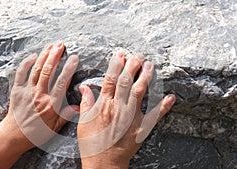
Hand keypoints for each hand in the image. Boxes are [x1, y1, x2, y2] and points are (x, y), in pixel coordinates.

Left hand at [6, 42, 79, 150]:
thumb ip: (66, 115)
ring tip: (51, 46)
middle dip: (55, 56)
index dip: (69, 68)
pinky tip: (33, 56)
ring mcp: (26, 92)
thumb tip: (79, 107)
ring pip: (36, 70)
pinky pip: (21, 74)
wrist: (14, 136)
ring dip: (44, 56)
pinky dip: (26, 64)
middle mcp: (39, 95)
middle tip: (61, 45)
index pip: (62, 82)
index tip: (74, 58)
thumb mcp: (54, 128)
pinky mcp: (17, 90)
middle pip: (48, 72)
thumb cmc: (36, 133)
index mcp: (50, 104)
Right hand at [77, 52, 175, 168]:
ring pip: (139, 93)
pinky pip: (154, 116)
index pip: (110, 80)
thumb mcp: (83, 122)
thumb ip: (85, 103)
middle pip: (126, 83)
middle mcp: (118, 108)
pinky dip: (163, 106)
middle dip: (132, 67)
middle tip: (138, 55)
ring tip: (150, 65)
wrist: (103, 163)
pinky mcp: (141, 128)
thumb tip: (84, 87)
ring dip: (145, 78)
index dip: (115, 66)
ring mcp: (131, 118)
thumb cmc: (91, 143)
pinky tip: (170, 97)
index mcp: (103, 105)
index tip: (120, 55)